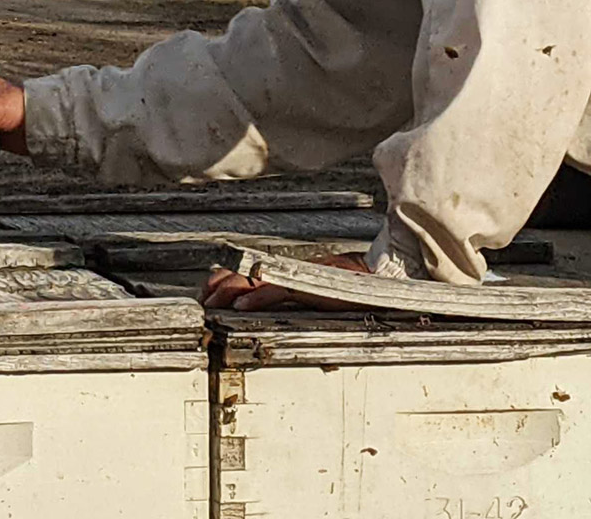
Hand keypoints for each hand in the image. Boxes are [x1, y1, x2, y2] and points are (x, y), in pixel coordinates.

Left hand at [200, 252, 371, 311]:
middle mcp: (297, 272)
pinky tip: (241, 305)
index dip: (229, 279)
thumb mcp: (322, 302)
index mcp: (296, 275)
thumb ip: (300, 306)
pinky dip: (259, 297)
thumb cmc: (358, 296)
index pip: (255, 273)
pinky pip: (280, 291)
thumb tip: (277, 318)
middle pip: (251, 274)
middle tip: (203, 299)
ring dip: (232, 292)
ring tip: (213, 303)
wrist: (387, 288)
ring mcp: (304, 277)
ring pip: (260, 280)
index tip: (209, 289)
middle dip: (222, 285)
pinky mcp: (313, 287)